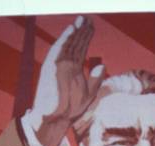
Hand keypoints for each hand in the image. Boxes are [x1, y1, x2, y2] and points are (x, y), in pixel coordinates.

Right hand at [28, 16, 104, 145]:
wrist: (56, 119)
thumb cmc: (71, 109)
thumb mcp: (88, 93)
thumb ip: (95, 79)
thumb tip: (102, 65)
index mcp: (74, 70)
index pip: (81, 49)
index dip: (86, 37)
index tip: (91, 26)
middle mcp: (65, 65)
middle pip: (75, 44)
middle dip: (81, 31)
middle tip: (87, 18)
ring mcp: (57, 65)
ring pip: (68, 44)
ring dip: (74, 31)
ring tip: (81, 19)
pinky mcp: (51, 68)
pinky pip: (59, 50)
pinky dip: (64, 38)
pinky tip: (71, 29)